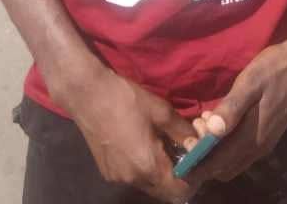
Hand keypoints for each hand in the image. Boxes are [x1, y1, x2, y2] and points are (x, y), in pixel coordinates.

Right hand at [63, 64, 198, 202]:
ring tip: (166, 148)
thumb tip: (198, 142)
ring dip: (160, 174)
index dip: (193, 178)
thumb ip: (183, 131)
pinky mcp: (107, 171)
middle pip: (164, 192)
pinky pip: (133, 178)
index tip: (199, 160)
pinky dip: (144, 169)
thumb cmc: (126, 100)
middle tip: (185, 153)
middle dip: (178, 177)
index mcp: (147, 166)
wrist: (88, 94)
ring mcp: (117, 178)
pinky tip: (145, 146)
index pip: (179, 190)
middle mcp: (132, 180)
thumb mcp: (161, 111)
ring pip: (148, 186)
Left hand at [188, 37, 286, 183]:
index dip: (196, 163)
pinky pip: (241, 152)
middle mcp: (258, 147)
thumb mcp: (251, 82)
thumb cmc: (277, 69)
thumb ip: (232, 107)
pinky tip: (220, 121)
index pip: (217, 165)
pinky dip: (226, 145)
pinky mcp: (268, 135)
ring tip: (204, 121)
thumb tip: (211, 130)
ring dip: (215, 151)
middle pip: (223, 168)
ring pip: (232, 161)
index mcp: (251, 137)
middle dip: (204, 156)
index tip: (182, 147)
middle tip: (193, 127)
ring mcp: (264, 143)